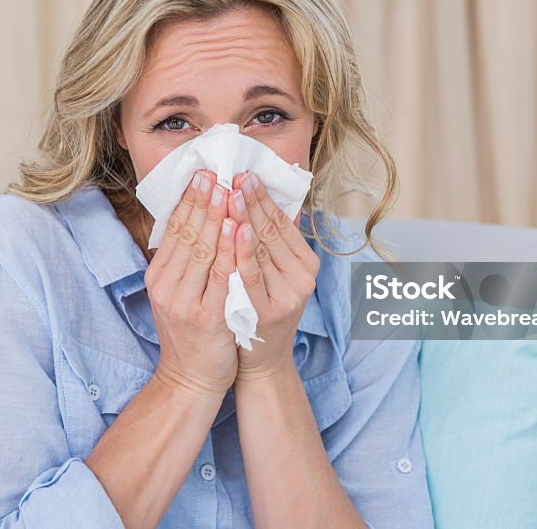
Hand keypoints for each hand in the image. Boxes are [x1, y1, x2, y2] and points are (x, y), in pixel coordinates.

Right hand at [145, 170, 238, 397]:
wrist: (190, 380)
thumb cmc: (190, 333)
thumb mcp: (178, 293)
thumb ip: (184, 262)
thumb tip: (194, 219)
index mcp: (159, 277)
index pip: (174, 230)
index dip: (188, 201)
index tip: (202, 175)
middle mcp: (167, 286)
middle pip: (187, 235)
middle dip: (202, 201)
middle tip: (214, 173)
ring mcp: (185, 302)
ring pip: (202, 251)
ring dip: (215, 217)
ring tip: (226, 190)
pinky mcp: (207, 317)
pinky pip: (221, 276)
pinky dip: (230, 250)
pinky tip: (237, 228)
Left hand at [227, 171, 320, 381]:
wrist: (260, 363)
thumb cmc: (261, 313)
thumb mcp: (275, 276)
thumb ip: (276, 244)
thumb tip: (276, 203)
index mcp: (305, 264)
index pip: (282, 223)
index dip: (263, 198)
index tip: (246, 174)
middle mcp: (302, 278)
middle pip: (273, 231)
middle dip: (252, 200)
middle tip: (235, 174)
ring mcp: (287, 295)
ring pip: (263, 248)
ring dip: (245, 217)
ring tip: (230, 191)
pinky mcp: (269, 311)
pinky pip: (252, 274)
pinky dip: (242, 250)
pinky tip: (233, 229)